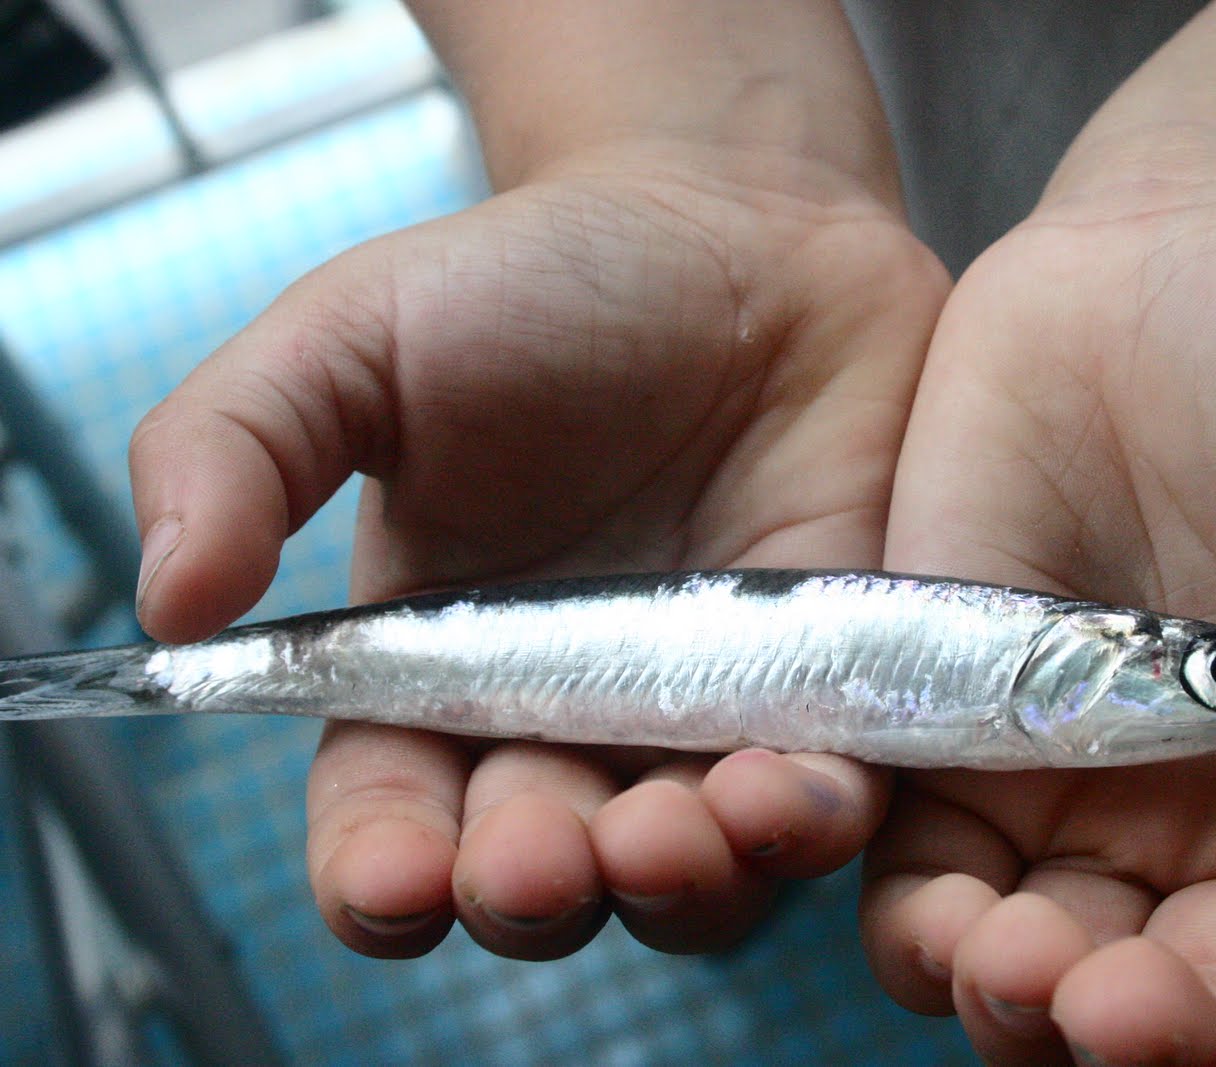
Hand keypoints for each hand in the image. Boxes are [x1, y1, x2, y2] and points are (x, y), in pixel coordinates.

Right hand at [129, 143, 946, 958]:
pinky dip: (810, 825)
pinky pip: (826, 806)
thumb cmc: (538, 282)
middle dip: (535, 891)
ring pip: (686, 877)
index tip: (399, 875)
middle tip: (541, 856)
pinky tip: (796, 789)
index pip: (387, 822)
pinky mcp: (827, 695)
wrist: (742, 234)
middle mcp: (566, 723)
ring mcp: (703, 720)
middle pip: (541, 877)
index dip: (382, 875)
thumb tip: (165, 601)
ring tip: (677, 828)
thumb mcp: (355, 339)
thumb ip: (238, 449)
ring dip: (678, 884)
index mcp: (433, 672)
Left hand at [864, 168, 1215, 1062]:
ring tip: (1011, 973)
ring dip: (1019, 999)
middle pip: (1195, 1001)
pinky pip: (925, 870)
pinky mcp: (959, 746)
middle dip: (1157, 1035)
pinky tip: (927, 917)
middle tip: (1121, 1017)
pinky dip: (918, 916)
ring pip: (1046, 964)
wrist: (1181, 267)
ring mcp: (1084, 800)